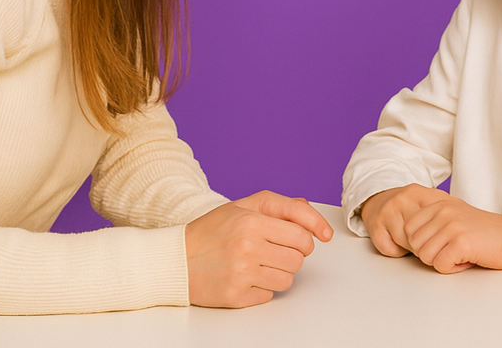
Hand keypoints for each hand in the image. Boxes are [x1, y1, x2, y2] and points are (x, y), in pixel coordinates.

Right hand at [185, 190, 332, 307]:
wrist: (176, 260)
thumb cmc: (211, 230)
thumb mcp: (242, 206)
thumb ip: (278, 205)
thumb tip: (309, 210)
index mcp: (251, 220)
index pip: (300, 230)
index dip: (314, 230)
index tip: (325, 234)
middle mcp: (248, 246)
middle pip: (299, 256)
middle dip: (293, 251)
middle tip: (276, 246)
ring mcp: (242, 273)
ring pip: (288, 277)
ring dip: (280, 271)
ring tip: (259, 261)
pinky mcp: (237, 296)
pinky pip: (270, 294)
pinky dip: (264, 287)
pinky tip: (248, 276)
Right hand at [359, 184, 450, 257]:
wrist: (379, 198)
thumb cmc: (411, 207)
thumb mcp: (433, 204)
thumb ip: (449, 215)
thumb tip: (472, 238)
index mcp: (421, 193)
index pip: (437, 224)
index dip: (441, 239)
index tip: (442, 241)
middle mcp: (403, 198)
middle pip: (423, 236)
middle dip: (425, 245)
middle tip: (424, 242)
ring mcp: (388, 210)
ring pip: (407, 243)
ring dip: (410, 248)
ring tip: (411, 240)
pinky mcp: (375, 224)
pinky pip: (390, 248)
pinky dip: (395, 250)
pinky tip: (397, 241)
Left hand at [402, 196, 501, 272]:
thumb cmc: (483, 231)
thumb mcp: (454, 216)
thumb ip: (432, 220)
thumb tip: (409, 237)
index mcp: (438, 203)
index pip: (408, 229)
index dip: (422, 243)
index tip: (441, 244)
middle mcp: (443, 211)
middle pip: (415, 245)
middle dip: (431, 254)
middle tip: (452, 251)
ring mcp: (452, 225)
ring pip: (425, 256)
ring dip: (443, 262)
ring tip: (461, 254)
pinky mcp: (461, 242)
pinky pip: (440, 265)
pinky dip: (452, 268)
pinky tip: (467, 259)